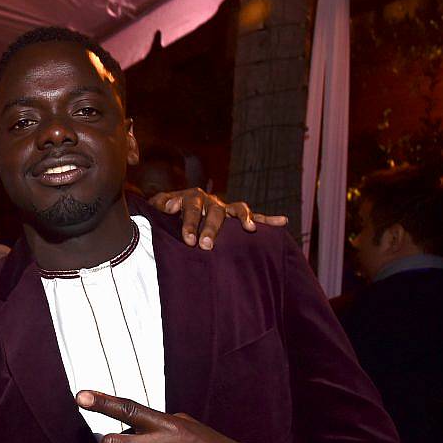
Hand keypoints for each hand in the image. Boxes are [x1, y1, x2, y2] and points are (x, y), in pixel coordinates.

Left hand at [148, 188, 288, 249]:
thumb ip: (159, 205)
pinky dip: (268, 218)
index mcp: (192, 198)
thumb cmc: (166, 211)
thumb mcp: (159, 207)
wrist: (175, 206)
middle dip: (211, 229)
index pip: (191, 208)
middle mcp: (211, 201)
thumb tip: (169, 206)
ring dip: (244, 219)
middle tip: (205, 245)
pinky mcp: (236, 216)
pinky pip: (255, 215)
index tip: (188, 240)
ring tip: (250, 229)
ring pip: (237, 210)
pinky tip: (283, 221)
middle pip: (214, 212)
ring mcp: (225, 208)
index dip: (190, 223)